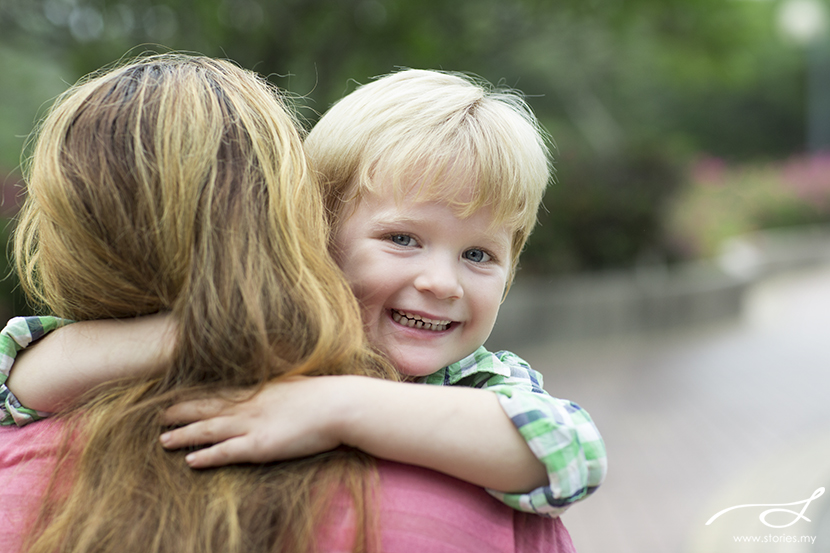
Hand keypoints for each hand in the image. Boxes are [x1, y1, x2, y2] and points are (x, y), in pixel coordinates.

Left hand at [159, 376, 352, 467]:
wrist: (339, 404)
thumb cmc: (323, 394)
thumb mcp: (295, 382)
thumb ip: (278, 384)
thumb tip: (274, 380)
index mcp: (258, 390)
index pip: (219, 393)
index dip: (196, 396)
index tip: (177, 397)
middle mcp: (250, 406)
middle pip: (207, 409)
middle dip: (181, 413)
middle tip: (159, 417)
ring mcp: (253, 425)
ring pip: (209, 430)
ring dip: (185, 435)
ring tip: (163, 440)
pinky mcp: (261, 445)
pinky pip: (227, 452)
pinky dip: (207, 456)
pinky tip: (191, 460)